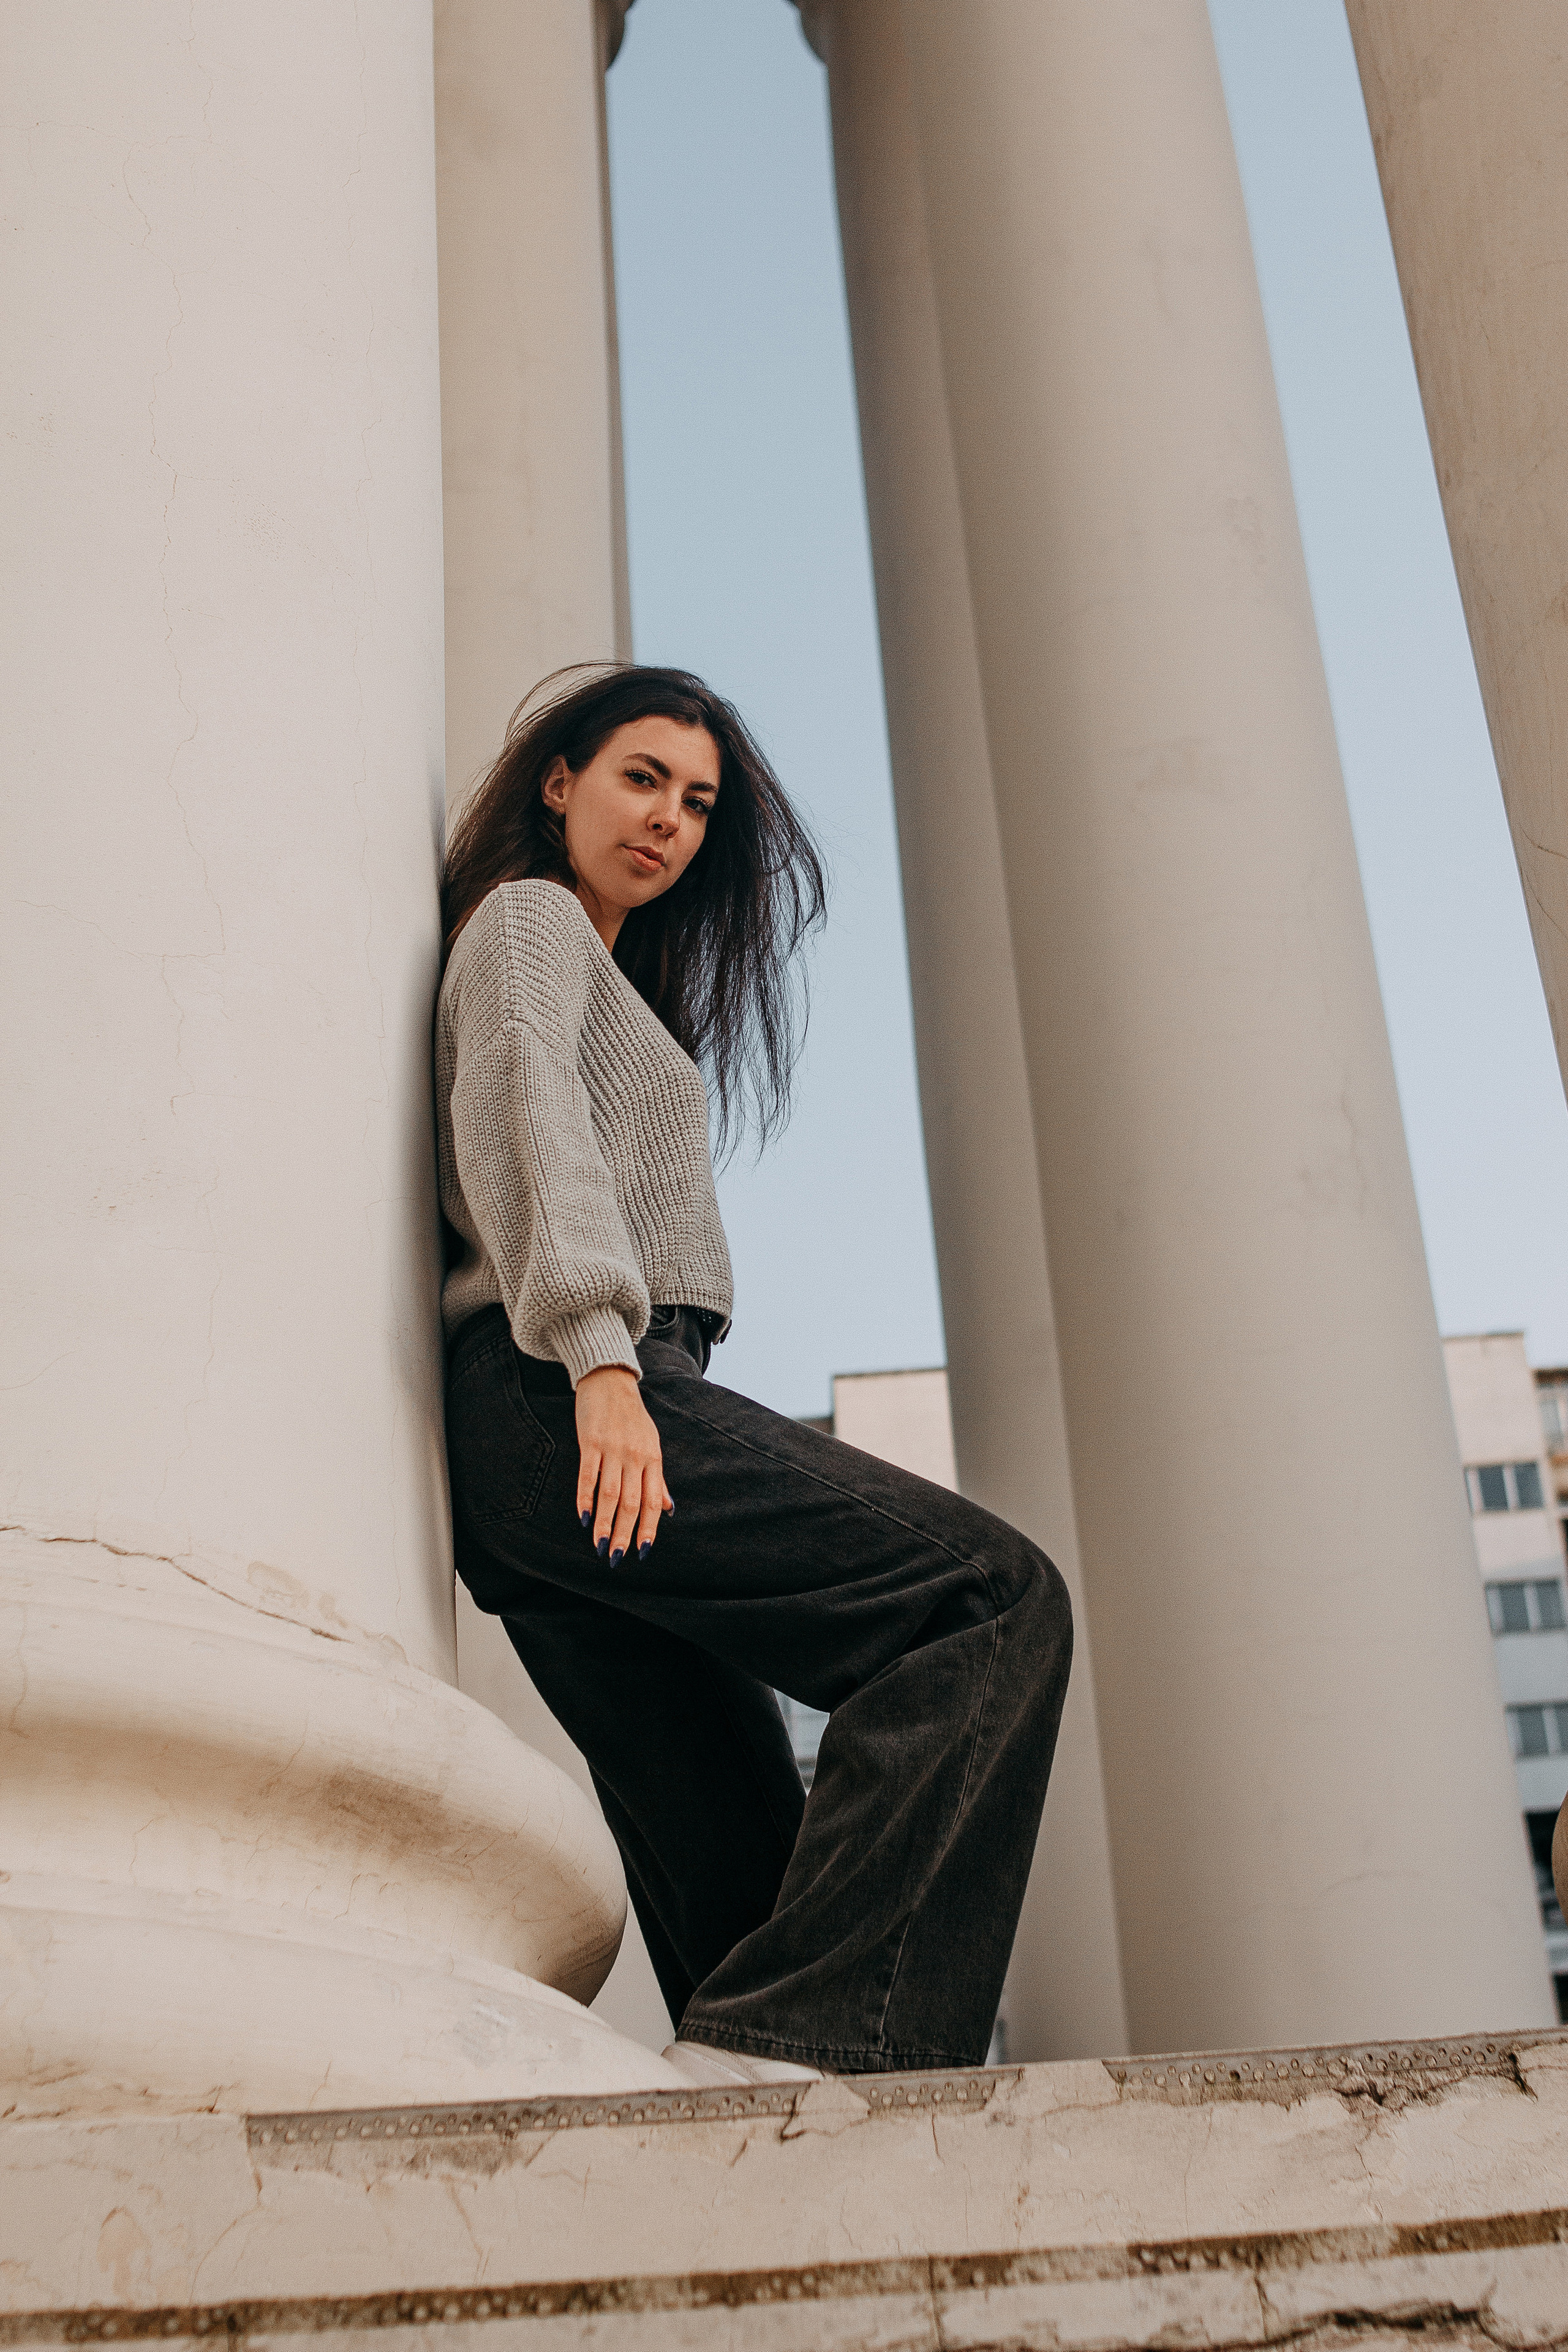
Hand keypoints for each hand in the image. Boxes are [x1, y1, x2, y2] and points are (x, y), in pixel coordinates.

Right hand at [574, 1365, 673, 1562]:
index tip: (642, 1552)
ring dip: (603, 1522)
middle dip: (623, 1533)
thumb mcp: (651, 1445)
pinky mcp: (591, 1442)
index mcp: (652, 1459)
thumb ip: (657, 1479)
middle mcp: (635, 1456)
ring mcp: (612, 1449)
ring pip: (609, 1494)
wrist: (610, 1381)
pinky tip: (584, 1517)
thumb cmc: (632, 1417)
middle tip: (615, 1557)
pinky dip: (585, 1498)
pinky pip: (588, 1475)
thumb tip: (669, 1509)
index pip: (653, 1502)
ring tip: (598, 1545)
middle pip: (630, 1503)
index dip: (648, 1529)